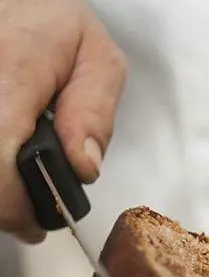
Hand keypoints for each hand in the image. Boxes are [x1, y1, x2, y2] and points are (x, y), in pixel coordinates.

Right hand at [0, 0, 125, 242]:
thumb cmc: (46, 17)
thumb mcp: (96, 55)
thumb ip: (95, 111)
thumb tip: (84, 167)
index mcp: (13, 73)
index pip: (0, 161)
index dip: (14, 205)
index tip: (35, 221)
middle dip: (2, 207)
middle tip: (28, 220)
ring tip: (15, 196)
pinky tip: (5, 166)